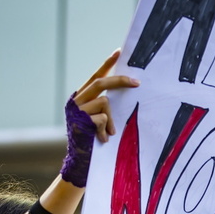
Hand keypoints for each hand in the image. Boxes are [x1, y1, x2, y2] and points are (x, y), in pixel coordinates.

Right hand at [60, 50, 139, 186]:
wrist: (80, 162)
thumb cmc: (94, 140)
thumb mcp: (100, 119)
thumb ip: (106, 105)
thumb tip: (127, 89)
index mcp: (81, 97)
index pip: (96, 76)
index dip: (107, 64)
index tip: (119, 51)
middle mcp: (76, 101)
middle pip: (101, 83)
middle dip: (121, 81)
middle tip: (138, 83)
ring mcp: (76, 111)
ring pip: (104, 102)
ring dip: (111, 119)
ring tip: (109, 133)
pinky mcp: (79, 121)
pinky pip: (102, 118)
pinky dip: (106, 129)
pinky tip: (102, 139)